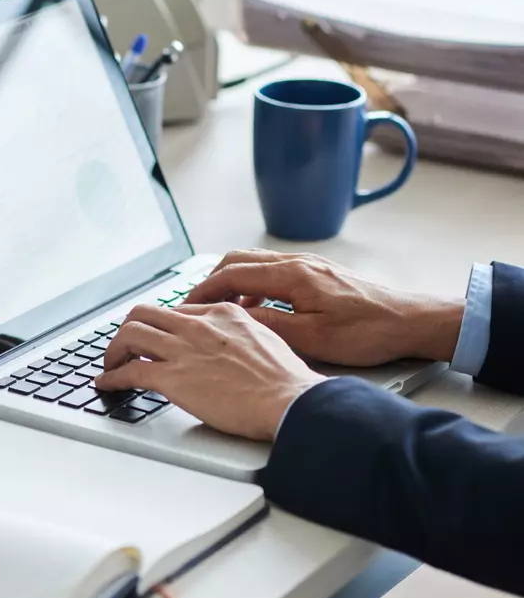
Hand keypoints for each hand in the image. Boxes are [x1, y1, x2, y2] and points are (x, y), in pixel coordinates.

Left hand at [96, 303, 325, 440]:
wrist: (289, 400)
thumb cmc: (284, 380)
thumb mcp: (265, 339)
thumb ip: (240, 334)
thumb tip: (230, 344)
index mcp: (221, 314)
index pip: (176, 311)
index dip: (160, 326)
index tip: (154, 337)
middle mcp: (198, 326)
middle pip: (144, 313)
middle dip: (129, 329)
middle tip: (125, 347)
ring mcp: (183, 350)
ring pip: (129, 335)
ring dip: (114, 351)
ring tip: (110, 364)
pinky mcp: (173, 378)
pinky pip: (129, 372)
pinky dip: (112, 377)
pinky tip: (107, 384)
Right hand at [184, 250, 463, 366]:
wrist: (412, 321)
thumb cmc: (369, 331)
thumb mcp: (313, 337)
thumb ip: (269, 324)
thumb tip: (234, 317)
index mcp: (292, 275)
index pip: (232, 274)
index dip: (202, 290)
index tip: (184, 306)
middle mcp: (298, 262)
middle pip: (237, 260)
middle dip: (210, 281)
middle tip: (194, 306)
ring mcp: (309, 265)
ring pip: (255, 264)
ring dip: (231, 283)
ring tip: (220, 310)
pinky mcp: (318, 273)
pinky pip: (273, 271)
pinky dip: (253, 285)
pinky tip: (257, 310)